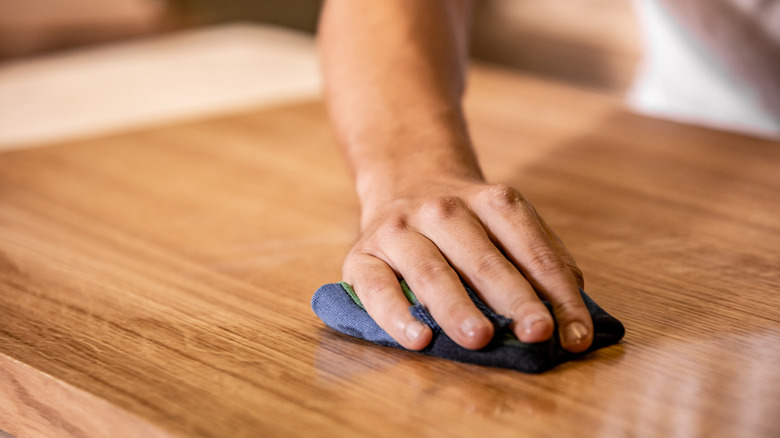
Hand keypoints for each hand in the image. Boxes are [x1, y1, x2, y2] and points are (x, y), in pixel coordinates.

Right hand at [343, 175, 593, 351]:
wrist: (404, 178)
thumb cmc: (467, 222)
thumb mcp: (507, 224)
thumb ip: (543, 262)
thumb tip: (574, 319)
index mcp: (491, 201)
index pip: (532, 249)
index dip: (557, 293)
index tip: (575, 336)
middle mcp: (444, 210)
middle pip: (483, 259)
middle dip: (513, 298)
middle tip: (536, 333)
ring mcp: (399, 230)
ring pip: (430, 271)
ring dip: (457, 307)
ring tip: (479, 338)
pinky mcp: (361, 254)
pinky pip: (376, 286)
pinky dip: (396, 314)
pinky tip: (418, 339)